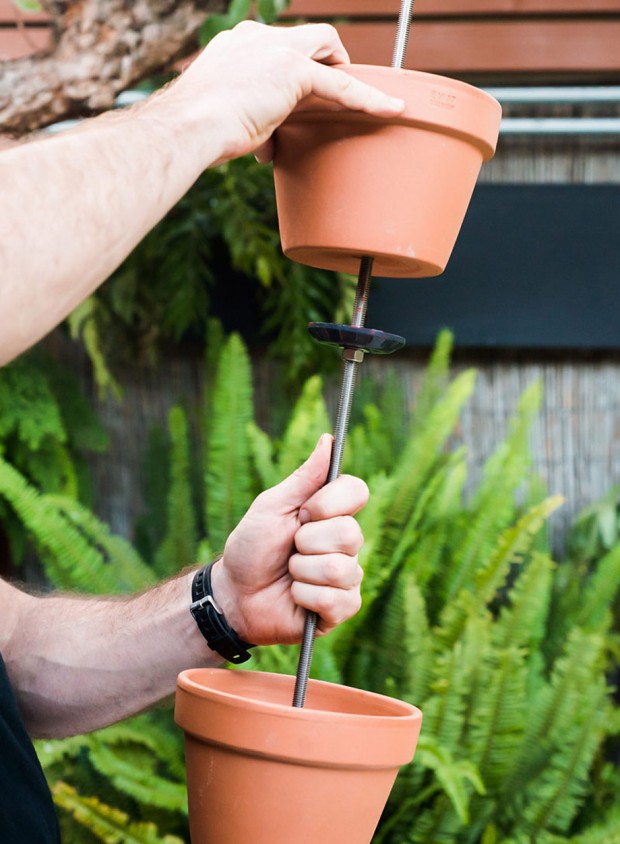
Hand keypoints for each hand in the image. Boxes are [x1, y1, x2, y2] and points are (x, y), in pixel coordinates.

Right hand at [167, 20, 404, 164]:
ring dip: (345, 72)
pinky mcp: (293, 71)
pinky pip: (340, 83)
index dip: (297, 66)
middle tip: (335, 92)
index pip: (278, 46)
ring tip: (362, 100)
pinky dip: (367, 97)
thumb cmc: (197, 134)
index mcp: (236, 45)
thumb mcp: (224, 117)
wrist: (187, 128)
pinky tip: (389, 109)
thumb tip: (267, 148)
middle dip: (327, 61)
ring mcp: (275, 50)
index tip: (300, 92)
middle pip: (308, 36)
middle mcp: (256, 38)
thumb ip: (251, 120)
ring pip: (327, 46)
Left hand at [211, 434, 368, 644]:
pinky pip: (334, 599)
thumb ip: (304, 477)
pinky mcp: (341, 608)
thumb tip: (329, 440)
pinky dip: (303, 597)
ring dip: (300, 571)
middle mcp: (345, 542)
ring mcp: (347, 576)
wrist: (235, 594)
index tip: (304, 511)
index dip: (330, 503)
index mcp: (331, 512)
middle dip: (306, 541)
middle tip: (290, 547)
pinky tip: (295, 597)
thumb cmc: (251, 547)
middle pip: (350, 533)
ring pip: (339, 568)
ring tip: (289, 574)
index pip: (357, 491)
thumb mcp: (272, 507)